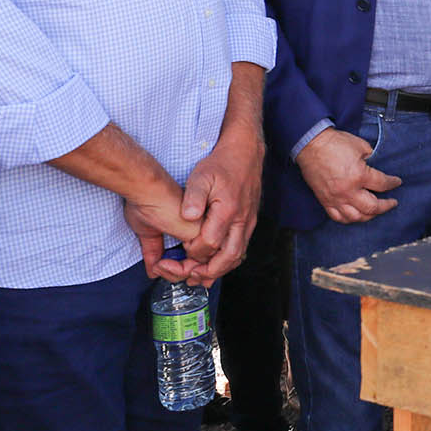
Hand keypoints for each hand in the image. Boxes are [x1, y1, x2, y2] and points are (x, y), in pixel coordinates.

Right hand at [123, 181, 202, 282]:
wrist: (144, 188)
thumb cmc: (146, 201)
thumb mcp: (148, 231)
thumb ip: (154, 251)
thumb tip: (154, 270)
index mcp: (190, 229)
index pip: (192, 260)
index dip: (176, 271)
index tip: (158, 267)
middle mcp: (200, 230)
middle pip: (197, 266)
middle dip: (176, 274)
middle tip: (159, 268)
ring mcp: (202, 231)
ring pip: (198, 267)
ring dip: (176, 273)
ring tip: (160, 265)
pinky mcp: (200, 231)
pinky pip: (196, 262)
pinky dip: (178, 269)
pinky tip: (163, 262)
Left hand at [177, 125, 263, 285]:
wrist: (246, 153)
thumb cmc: (221, 164)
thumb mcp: (201, 175)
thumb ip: (193, 197)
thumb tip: (187, 217)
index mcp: (228, 211)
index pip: (210, 243)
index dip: (193, 252)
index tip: (181, 249)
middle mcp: (241, 220)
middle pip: (228, 257)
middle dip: (209, 272)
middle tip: (190, 277)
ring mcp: (248, 223)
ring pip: (237, 256)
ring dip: (219, 270)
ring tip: (200, 278)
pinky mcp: (249, 222)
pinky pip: (241, 248)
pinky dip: (228, 261)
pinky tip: (215, 266)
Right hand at [297, 126, 401, 224]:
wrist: (310, 144)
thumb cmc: (335, 143)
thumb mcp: (361, 146)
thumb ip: (371, 158)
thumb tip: (377, 166)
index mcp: (359, 175)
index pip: (383, 184)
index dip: (393, 183)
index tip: (397, 182)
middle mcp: (348, 191)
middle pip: (372, 207)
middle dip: (386, 206)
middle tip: (392, 202)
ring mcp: (335, 198)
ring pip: (356, 217)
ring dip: (369, 216)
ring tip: (376, 211)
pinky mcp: (325, 200)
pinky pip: (338, 217)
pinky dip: (349, 219)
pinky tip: (356, 215)